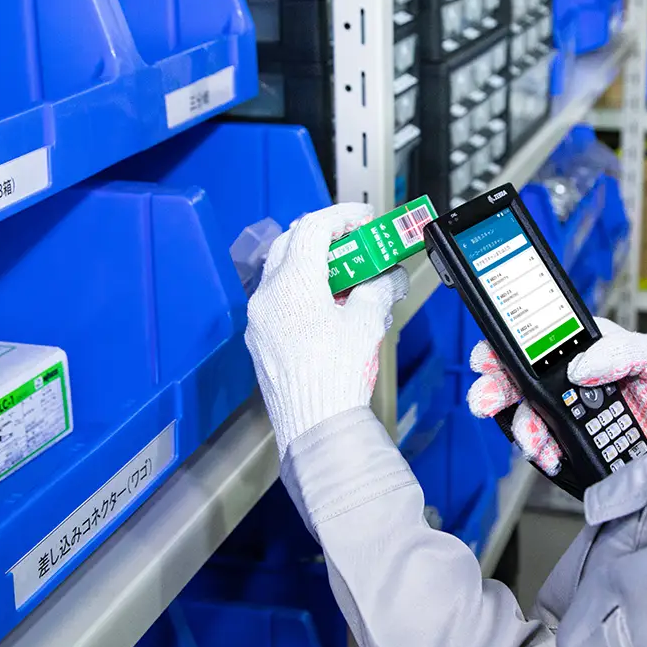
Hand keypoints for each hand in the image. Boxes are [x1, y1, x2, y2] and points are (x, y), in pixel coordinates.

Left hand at [245, 203, 408, 456]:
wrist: (315, 429)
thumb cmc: (337, 378)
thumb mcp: (367, 323)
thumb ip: (378, 289)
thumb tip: (386, 277)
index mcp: (291, 286)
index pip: (312, 229)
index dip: (341, 217)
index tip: (363, 219)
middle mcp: (267, 298)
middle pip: (290, 245)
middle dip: (324, 238)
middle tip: (354, 243)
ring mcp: (259, 321)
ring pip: (281, 273)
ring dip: (312, 265)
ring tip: (346, 278)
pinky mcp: (261, 342)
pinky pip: (278, 301)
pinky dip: (302, 292)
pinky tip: (329, 308)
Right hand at [466, 319, 646, 475]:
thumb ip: (622, 351)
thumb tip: (581, 366)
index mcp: (587, 351)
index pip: (538, 341)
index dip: (506, 347)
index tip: (491, 358)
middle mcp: (571, 382)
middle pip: (519, 380)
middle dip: (495, 389)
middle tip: (486, 400)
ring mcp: (570, 416)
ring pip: (526, 417)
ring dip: (521, 428)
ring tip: (534, 440)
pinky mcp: (574, 446)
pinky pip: (545, 448)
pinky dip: (540, 453)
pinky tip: (550, 455)